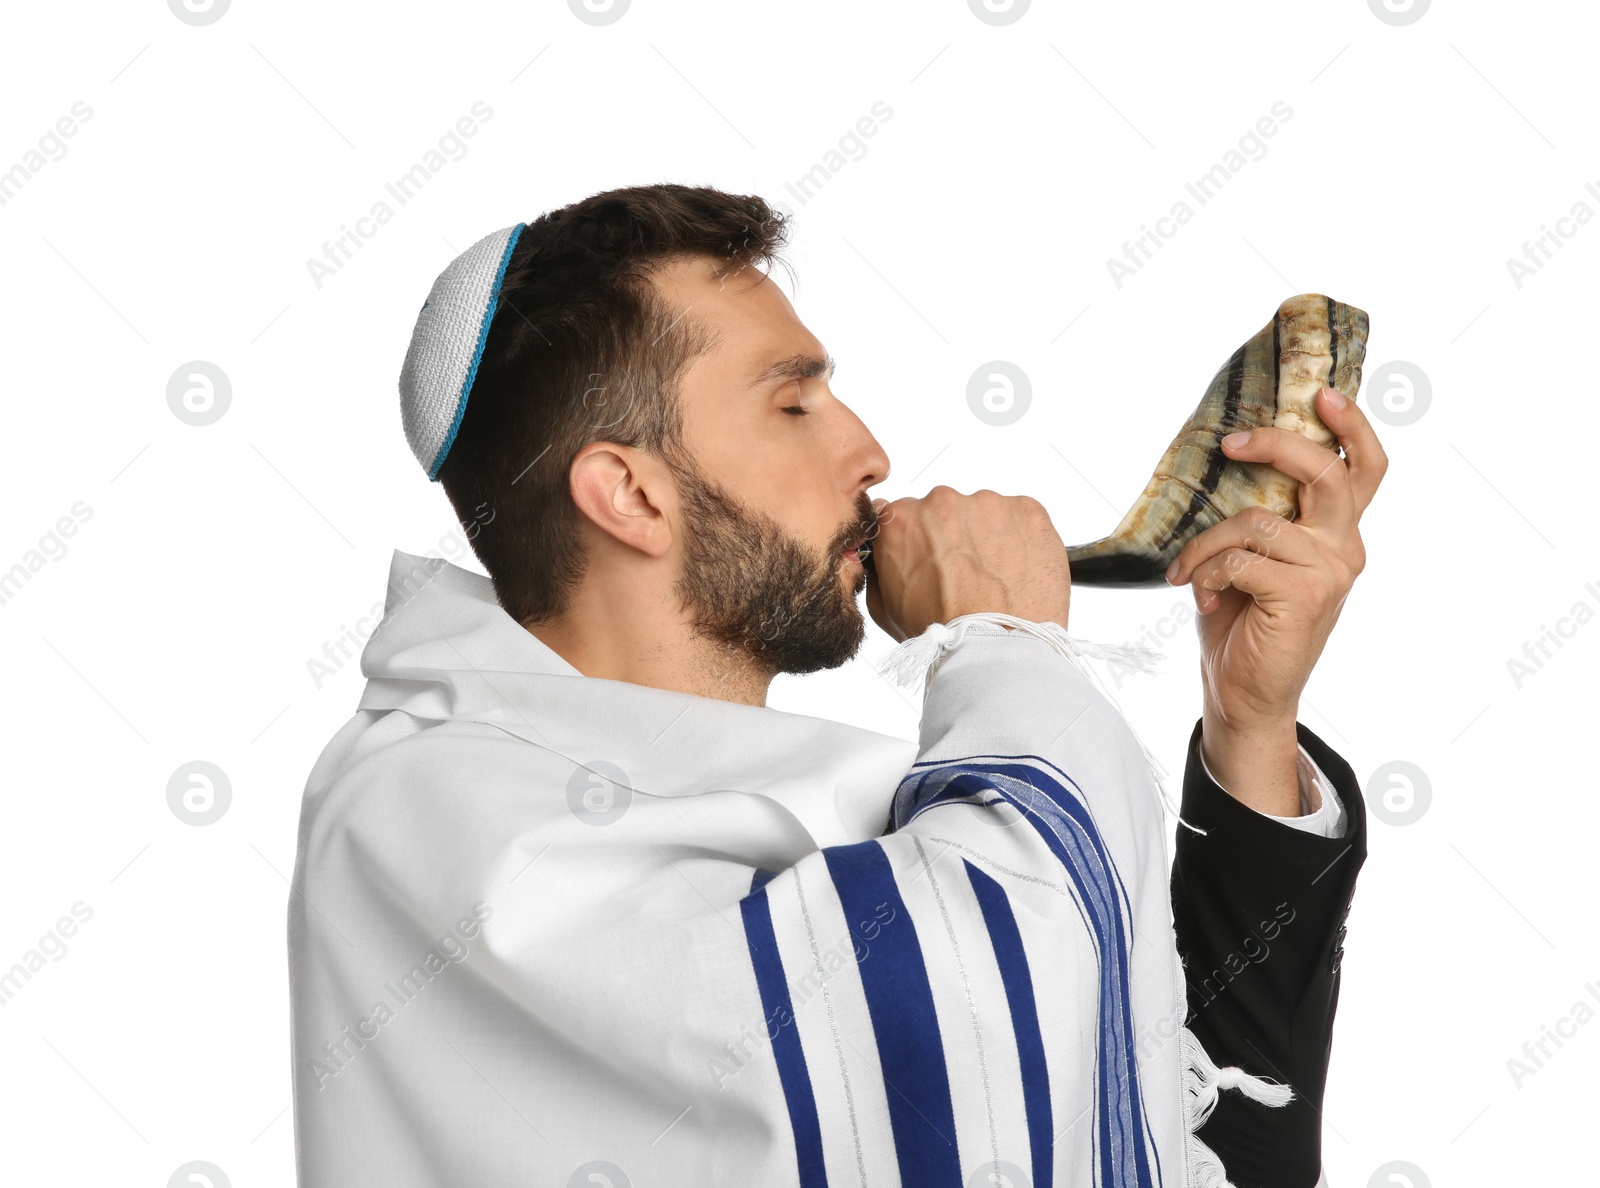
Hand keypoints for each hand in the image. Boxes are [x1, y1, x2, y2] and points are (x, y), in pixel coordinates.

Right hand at [864, 486, 1072, 641]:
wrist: (997, 650)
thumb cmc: (944, 636)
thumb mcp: (885, 608)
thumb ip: (879, 569)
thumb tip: (883, 556)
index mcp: (901, 520)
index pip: (903, 515)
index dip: (917, 539)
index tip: (929, 557)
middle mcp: (941, 502)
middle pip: (945, 510)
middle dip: (953, 536)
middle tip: (964, 575)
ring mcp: (987, 503)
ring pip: (985, 513)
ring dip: (988, 537)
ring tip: (995, 578)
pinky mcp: (1027, 510)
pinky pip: (1021, 518)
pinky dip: (1021, 539)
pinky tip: (1016, 571)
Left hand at [1163, 386, 1387, 813]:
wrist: (1243, 693)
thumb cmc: (1241, 621)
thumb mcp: (1251, 558)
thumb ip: (1258, 515)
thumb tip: (1229, 459)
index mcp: (1336, 533)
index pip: (1363, 470)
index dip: (1351, 428)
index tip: (1322, 395)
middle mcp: (1343, 548)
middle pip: (1324, 473)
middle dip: (1276, 445)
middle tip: (1231, 442)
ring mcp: (1329, 572)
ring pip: (1255, 522)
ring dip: (1206, 543)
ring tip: (1186, 571)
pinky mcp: (1303, 596)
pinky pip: (1239, 559)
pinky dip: (1205, 572)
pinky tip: (1198, 595)